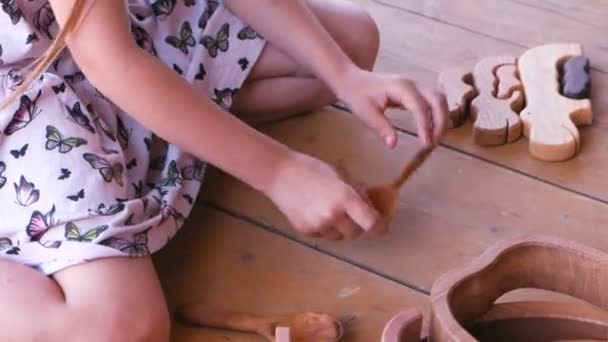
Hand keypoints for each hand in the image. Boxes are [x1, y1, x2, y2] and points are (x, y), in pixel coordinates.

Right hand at [264, 151, 380, 240]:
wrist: (280, 174)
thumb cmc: (312, 169)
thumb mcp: (341, 177)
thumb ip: (357, 195)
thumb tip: (372, 209)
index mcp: (346, 198)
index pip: (372, 224)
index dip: (380, 227)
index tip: (381, 227)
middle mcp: (333, 216)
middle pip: (356, 233)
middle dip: (357, 225)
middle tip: (351, 214)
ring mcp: (318, 226)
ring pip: (339, 236)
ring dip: (340, 228)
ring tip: (329, 210)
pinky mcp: (305, 231)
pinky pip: (323, 235)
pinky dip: (324, 228)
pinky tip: (315, 212)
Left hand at [335, 67, 447, 148]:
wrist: (353, 81)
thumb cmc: (358, 95)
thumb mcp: (366, 113)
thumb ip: (381, 127)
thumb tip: (393, 144)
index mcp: (401, 87)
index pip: (420, 107)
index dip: (425, 126)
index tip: (425, 144)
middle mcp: (413, 84)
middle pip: (437, 100)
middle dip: (440, 122)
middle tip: (434, 144)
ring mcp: (416, 86)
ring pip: (439, 100)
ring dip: (441, 118)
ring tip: (434, 139)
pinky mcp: (415, 92)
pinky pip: (433, 102)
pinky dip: (436, 115)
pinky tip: (432, 131)